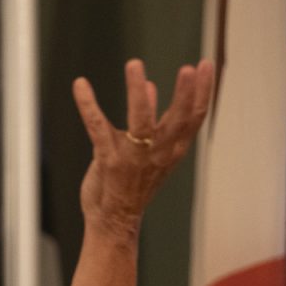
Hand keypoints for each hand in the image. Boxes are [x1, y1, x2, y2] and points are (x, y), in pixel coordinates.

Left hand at [72, 58, 213, 237]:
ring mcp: (133, 158)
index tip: (205, 64)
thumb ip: (151, 120)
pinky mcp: (108, 161)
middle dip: (184, 92)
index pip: (195, 117)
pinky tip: (79, 85)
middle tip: (188, 67)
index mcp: (172, 150)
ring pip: (140, 121)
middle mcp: (158, 154)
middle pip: (177, 120)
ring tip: (135, 65)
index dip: (202, 90)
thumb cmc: (131, 184)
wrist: (114, 221)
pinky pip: (97, 128)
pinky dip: (88, 105)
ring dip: (137, 92)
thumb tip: (152, 87)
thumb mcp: (148, 151)